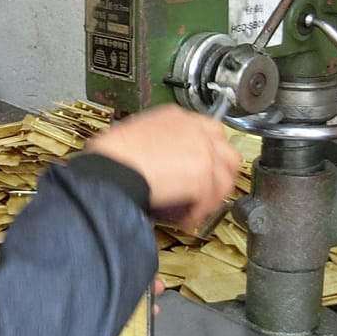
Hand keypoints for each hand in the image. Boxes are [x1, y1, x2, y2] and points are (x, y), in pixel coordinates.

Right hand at [83, 105, 241, 226]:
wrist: (110, 169)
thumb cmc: (112, 156)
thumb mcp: (136, 135)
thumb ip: (159, 142)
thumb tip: (162, 160)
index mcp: (175, 116)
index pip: (209, 131)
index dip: (209, 153)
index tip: (205, 167)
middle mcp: (194, 129)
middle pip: (227, 153)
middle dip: (220, 175)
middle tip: (209, 191)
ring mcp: (202, 150)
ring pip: (224, 178)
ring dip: (212, 198)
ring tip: (197, 209)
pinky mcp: (203, 174)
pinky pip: (210, 199)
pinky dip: (198, 213)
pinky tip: (186, 219)